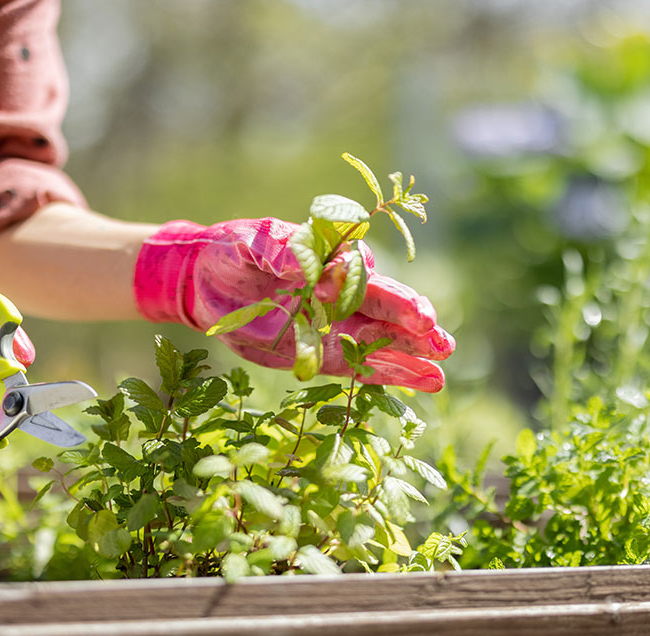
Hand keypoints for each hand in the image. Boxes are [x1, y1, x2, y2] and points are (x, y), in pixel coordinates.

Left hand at [133, 218, 453, 390]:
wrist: (207, 281)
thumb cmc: (233, 250)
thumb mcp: (251, 241)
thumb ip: (278, 249)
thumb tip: (304, 264)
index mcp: (331, 257)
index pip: (361, 272)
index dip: (372, 288)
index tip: (374, 302)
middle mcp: (342, 290)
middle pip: (384, 304)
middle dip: (410, 319)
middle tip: (436, 334)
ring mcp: (337, 323)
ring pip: (382, 337)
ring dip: (412, 351)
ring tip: (442, 362)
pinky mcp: (326, 353)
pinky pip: (364, 365)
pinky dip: (393, 373)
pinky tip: (428, 380)